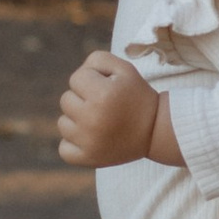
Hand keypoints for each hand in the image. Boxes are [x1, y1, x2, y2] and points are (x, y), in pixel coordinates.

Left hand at [56, 48, 164, 167]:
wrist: (156, 131)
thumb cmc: (137, 96)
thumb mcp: (124, 69)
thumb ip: (97, 60)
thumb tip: (76, 76)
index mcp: (102, 95)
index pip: (76, 78)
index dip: (92, 80)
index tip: (108, 89)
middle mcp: (93, 119)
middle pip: (66, 100)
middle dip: (83, 99)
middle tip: (105, 106)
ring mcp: (89, 142)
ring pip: (63, 123)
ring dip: (78, 121)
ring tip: (100, 122)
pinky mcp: (88, 159)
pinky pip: (64, 149)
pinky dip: (73, 144)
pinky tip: (91, 139)